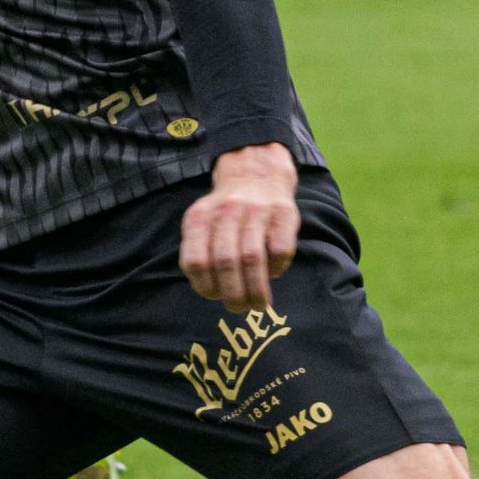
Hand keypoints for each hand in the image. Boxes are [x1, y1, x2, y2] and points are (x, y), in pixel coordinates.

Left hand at [179, 142, 298, 311]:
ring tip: (258, 305)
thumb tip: (208, 291)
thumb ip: (200, 250)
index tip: (214, 296)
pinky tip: (273, 273)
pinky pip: (280, 250)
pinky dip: (276, 269)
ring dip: (255, 289)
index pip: (195, 260)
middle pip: (224, 262)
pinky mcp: (283, 213)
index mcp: (200, 217)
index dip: (204, 286)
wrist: (257, 171)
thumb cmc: (228, 211)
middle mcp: (227, 211)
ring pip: (252, 258)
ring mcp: (256, 211)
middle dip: (232, 294)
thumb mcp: (203, 222)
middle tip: (238, 308)